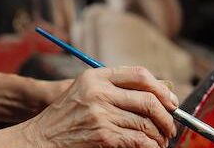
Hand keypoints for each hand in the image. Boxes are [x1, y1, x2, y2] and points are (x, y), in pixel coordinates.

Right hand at [19, 66, 178, 147]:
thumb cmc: (66, 116)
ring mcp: (100, 113)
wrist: (42, 137)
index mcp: (96, 76)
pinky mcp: (103, 135)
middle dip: (166, 117)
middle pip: (148, 100)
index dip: (161, 89)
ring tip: (160, 141)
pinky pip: (138, 140)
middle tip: (170, 128)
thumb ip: (115, 88)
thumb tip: (159, 92)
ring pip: (146, 123)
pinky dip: (149, 146)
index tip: (171, 102)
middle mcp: (99, 91)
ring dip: (159, 136)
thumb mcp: (86, 92)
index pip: (139, 74)